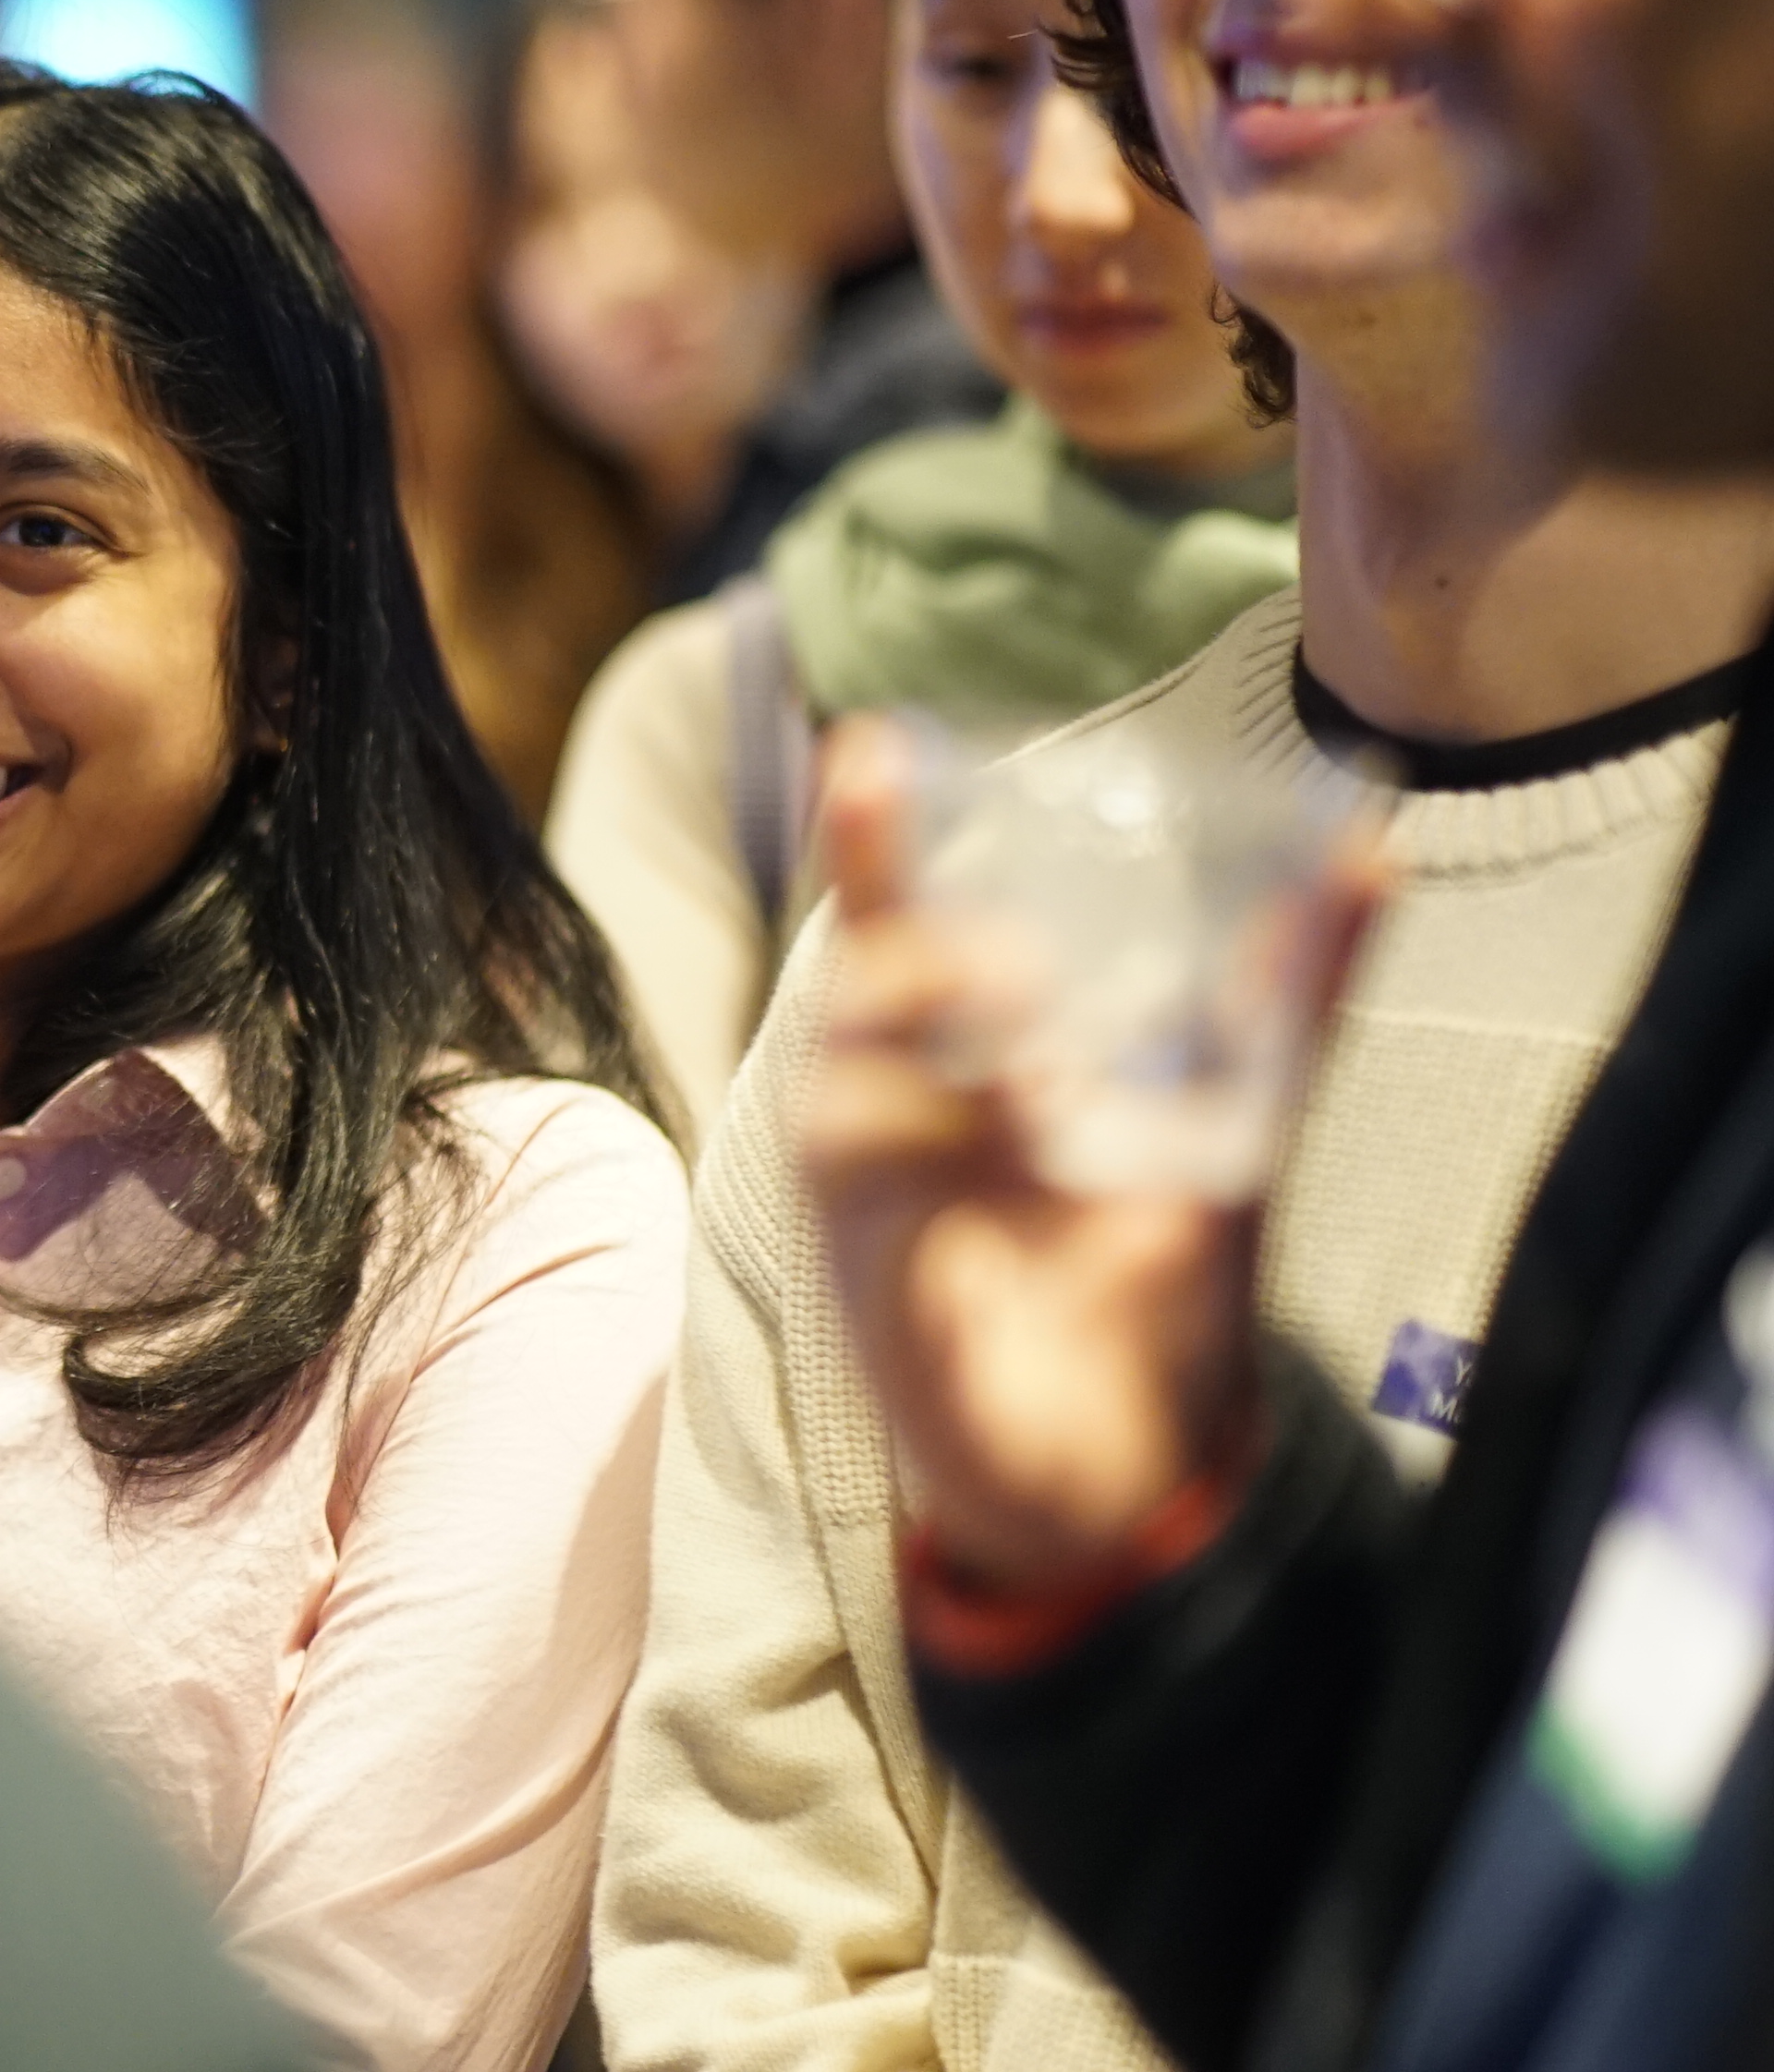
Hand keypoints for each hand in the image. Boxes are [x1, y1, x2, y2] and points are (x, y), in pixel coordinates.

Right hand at [799, 718, 1382, 1591]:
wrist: (1133, 1465)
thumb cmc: (1150, 1272)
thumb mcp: (1236, 1121)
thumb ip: (1286, 997)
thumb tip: (1371, 850)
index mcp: (960, 1062)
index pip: (894, 928)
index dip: (870, 843)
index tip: (867, 747)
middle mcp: (899, 1124)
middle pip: (851, 1005)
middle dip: (927, 969)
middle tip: (1028, 977)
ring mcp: (881, 1221)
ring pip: (842, 1118)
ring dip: (936, 1098)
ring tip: (1039, 1101)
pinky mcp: (895, 1327)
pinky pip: (889, 1277)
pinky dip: (941, 1268)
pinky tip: (993, 1275)